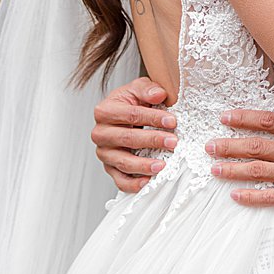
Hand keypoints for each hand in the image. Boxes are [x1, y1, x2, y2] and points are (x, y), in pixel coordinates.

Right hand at [91, 76, 177, 192]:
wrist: (123, 115)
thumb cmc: (131, 102)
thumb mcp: (138, 89)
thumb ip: (148, 89)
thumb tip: (159, 94)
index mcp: (104, 111)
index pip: (131, 115)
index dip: (153, 118)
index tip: (172, 121)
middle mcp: (100, 133)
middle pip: (127, 139)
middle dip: (152, 141)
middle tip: (173, 142)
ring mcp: (104, 153)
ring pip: (123, 162)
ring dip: (143, 165)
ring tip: (161, 165)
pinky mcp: (109, 168)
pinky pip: (120, 180)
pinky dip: (133, 184)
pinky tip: (148, 182)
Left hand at [205, 109, 273, 218]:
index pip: (268, 121)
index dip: (244, 118)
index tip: (227, 117)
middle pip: (255, 145)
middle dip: (229, 145)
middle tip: (210, 146)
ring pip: (256, 170)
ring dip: (232, 169)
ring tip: (214, 169)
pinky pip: (269, 197)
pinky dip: (250, 197)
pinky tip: (236, 195)